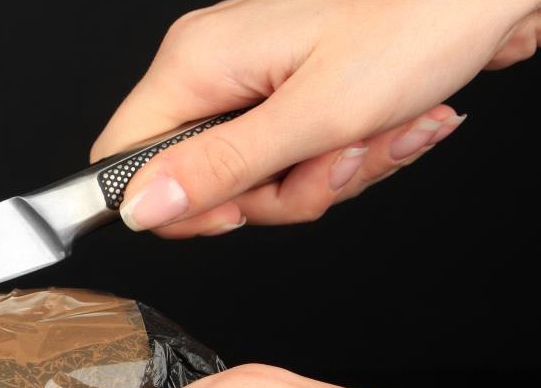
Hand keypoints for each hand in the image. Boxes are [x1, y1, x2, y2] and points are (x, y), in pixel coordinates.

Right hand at [92, 0, 540, 237]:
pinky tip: (390, 128)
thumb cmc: (417, 25)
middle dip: (277, 191)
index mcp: (195, 63)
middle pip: (200, 179)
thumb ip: (220, 169)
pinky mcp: (288, 87)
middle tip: (333, 161)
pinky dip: (342, 157)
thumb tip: (139, 207)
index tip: (237, 209)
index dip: (173, 204)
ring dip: (325, 176)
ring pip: (255, 176)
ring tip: (378, 137)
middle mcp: (212, 66)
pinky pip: (290, 156)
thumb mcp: (314, 117)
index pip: (123, 160)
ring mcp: (251, 76)